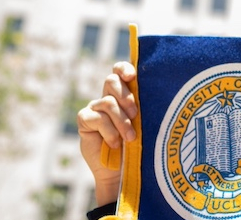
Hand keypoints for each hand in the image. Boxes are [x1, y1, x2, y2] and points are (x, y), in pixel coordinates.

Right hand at [77, 62, 137, 205]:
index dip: (124, 69)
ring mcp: (95, 108)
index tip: (132, 76)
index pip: (120, 71)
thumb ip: (144, 108)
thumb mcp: (144, 125)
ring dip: (122, 121)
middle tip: (136, 115)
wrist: (121, 172)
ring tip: (130, 138)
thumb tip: (155, 92)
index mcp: (125, 94)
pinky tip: (115, 143)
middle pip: (112, 81)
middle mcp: (109, 97)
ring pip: (108, 102)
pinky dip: (109, 131)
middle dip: (126, 96)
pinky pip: (96, 118)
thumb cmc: (138, 148)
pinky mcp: (85, 120)